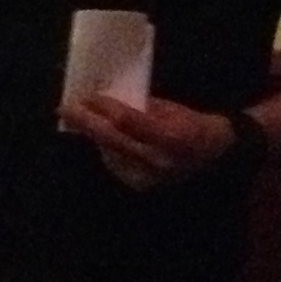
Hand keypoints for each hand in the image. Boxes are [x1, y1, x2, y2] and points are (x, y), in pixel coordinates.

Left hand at [60, 92, 231, 191]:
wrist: (217, 158)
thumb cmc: (194, 125)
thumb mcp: (171, 109)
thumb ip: (139, 108)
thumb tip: (106, 102)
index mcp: (170, 137)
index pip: (127, 121)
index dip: (103, 108)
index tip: (85, 95)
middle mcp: (157, 160)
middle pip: (111, 139)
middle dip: (85, 122)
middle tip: (64, 107)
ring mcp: (148, 177)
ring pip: (108, 152)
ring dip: (92, 134)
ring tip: (79, 118)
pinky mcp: (140, 186)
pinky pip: (114, 163)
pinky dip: (105, 148)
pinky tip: (100, 137)